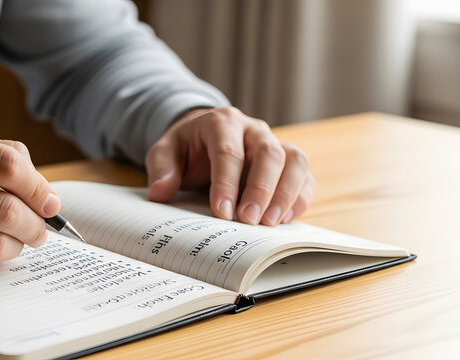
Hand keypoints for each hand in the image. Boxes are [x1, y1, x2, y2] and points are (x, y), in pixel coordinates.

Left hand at [146, 107, 314, 225]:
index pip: (228, 151)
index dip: (226, 183)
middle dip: (261, 189)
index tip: (221, 212)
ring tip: (270, 223)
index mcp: (222, 122)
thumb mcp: (164, 153)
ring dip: (286, 193)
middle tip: (249, 220)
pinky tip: (284, 220)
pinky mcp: (287, 162)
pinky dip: (299, 198)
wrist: (203, 139)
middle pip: (268, 153)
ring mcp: (274, 143)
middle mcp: (253, 129)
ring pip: (294, 160)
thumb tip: (161, 192)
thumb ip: (161, 170)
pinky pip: (304, 176)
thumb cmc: (185, 148)